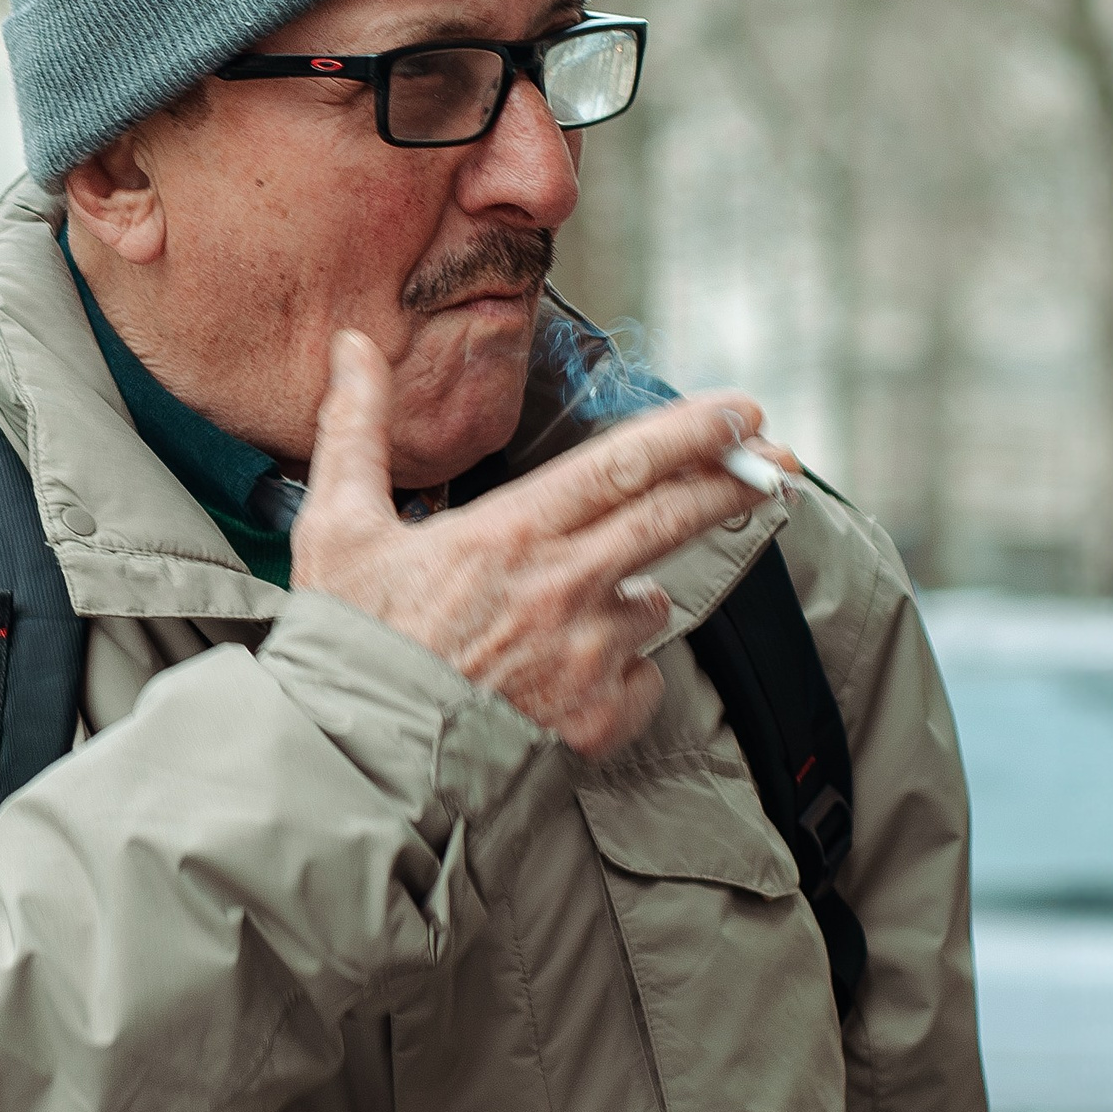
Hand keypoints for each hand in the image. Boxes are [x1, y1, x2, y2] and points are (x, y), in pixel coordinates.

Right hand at [292, 331, 796, 758]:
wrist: (360, 766)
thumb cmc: (349, 647)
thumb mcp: (337, 527)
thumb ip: (355, 428)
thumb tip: (351, 345)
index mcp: (510, 534)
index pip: (623, 464)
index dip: (693, 431)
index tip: (741, 411)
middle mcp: (563, 588)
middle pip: (674, 518)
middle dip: (733, 480)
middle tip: (775, 462)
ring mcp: (587, 657)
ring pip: (649, 605)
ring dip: (630, 598)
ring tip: (563, 619)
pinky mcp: (597, 720)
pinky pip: (640, 680)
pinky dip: (617, 674)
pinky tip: (562, 680)